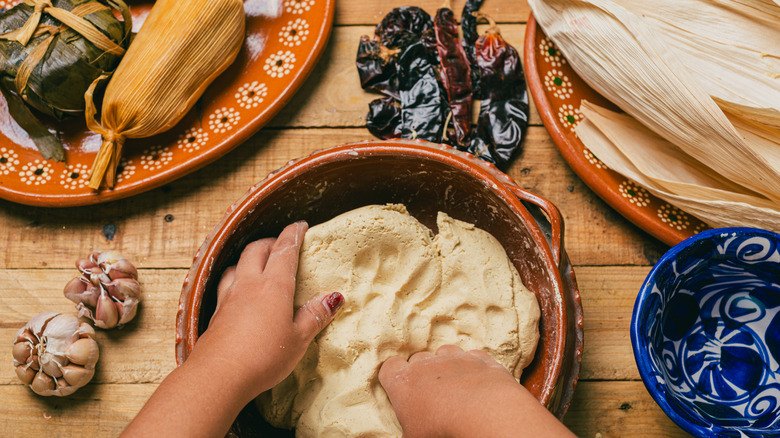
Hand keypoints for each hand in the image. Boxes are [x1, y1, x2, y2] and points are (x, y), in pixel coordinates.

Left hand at [189, 221, 343, 400]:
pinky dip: (235, 277)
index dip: (293, 235)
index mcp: (274, 286)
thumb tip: (333, 298)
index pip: (285, 250)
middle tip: (282, 244)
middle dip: (271, 242)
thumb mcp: (298, 339)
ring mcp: (229, 298)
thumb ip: (314, 316)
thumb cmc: (263, 357)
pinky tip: (237, 289)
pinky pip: (225, 284)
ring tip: (258, 262)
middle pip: (257, 250)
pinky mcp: (216, 313)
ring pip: (238, 264)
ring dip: (250, 257)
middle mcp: (249, 285)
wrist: (219, 376)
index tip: (300, 226)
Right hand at [379, 345, 574, 437]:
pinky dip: (472, 368)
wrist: (486, 414)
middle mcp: (427, 364)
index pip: (389, 368)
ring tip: (454, 389)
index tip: (401, 390)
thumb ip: (407, 429)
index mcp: (403, 382)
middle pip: (417, 359)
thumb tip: (408, 433)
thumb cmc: (444, 429)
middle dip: (422, 373)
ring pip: (445, 353)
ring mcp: (455, 358)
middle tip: (429, 397)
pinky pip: (472, 357)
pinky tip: (475, 385)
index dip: (394, 377)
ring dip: (447, 366)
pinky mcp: (479, 359)